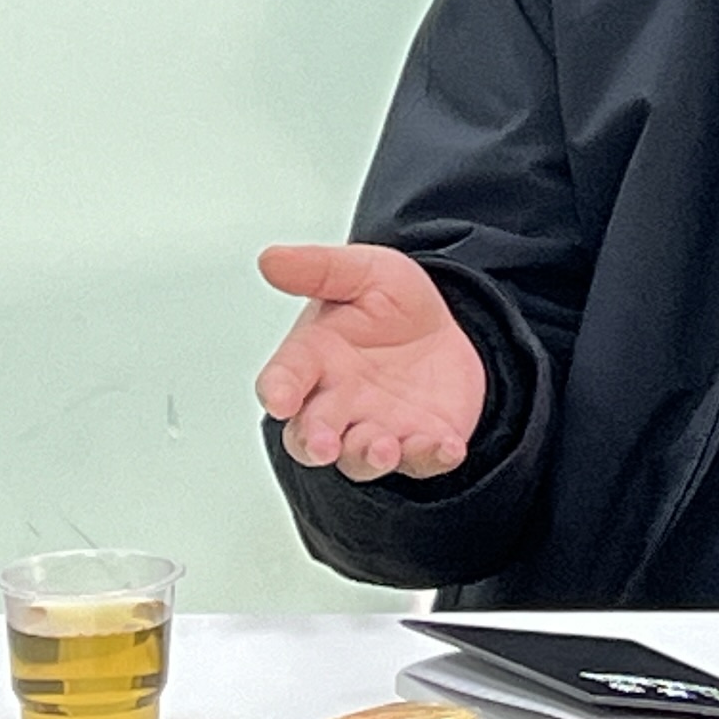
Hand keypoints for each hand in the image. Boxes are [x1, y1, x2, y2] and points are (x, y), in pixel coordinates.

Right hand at [255, 243, 487, 484]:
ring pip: (360, 457)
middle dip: (315, 441)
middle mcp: (338, 402)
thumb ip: (320, 269)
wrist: (445, 328)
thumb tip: (271, 258)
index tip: (280, 399)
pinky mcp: (419, 442)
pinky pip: (422, 459)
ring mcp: (377, 427)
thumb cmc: (392, 306)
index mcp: (314, 359)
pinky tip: (446, 446)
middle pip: (311, 434)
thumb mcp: (364, 271)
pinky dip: (431, 457)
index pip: (284, 379)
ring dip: (368, 456)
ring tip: (383, 448)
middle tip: (322, 444)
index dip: (279, 390)